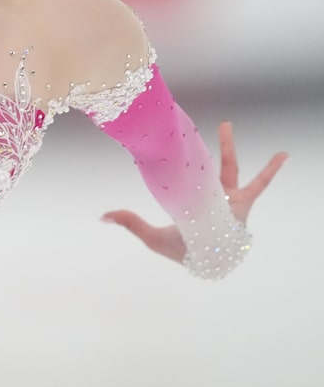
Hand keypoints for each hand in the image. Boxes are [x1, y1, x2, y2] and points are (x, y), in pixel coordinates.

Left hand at [101, 121, 288, 263]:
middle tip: (184, 128)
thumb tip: (102, 216)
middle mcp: (207, 196)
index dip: (172, 163)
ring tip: (226, 124)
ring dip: (226, 147)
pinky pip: (260, 183)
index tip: (162, 144)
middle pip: (203, 165)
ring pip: (227, 167)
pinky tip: (283, 154)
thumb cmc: (184, 252)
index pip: (180, 175)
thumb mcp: (153, 237)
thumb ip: (131, 223)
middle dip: (188, 149)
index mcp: (188, 200)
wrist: (208, 262)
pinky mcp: (242, 202)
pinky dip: (271, 169)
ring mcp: (225, 197)